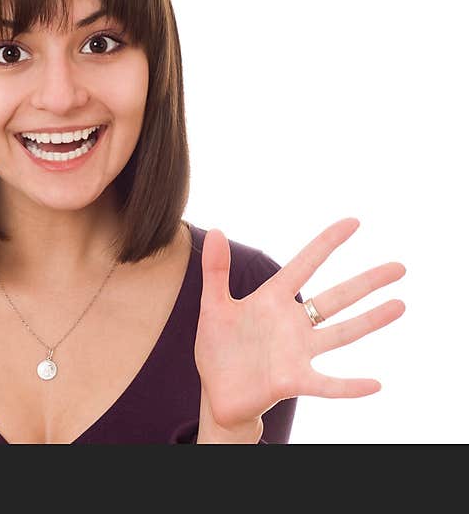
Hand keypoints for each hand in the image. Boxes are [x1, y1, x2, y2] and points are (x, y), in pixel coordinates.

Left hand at [194, 217, 405, 431]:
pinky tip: (375, 385)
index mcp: (272, 300)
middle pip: (336, 298)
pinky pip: (327, 384)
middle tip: (399, 267)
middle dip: (366, 282)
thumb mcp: (214, 306)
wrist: (217, 391)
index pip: (304, 265)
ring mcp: (296, 352)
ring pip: (341, 334)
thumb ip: (216, 271)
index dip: (327, 243)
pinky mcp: (293, 380)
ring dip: (370, 321)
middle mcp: (292, 323)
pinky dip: (349, 386)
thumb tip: (217, 231)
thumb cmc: (218, 347)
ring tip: (400, 305)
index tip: (354, 222)